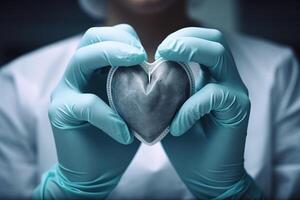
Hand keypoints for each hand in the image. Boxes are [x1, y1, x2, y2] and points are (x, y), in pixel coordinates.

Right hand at [34, 24, 145, 198]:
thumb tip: (162, 70)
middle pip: (91, 39)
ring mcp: (66, 92)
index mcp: (96, 71)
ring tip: (138, 67)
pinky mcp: (61, 113)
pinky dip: (110, 118)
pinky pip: (86, 105)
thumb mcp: (135, 106)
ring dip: (111, 57)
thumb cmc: (119, 137)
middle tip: (141, 55)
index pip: (106, 37)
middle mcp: (78, 75)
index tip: (147, 54)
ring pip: (82, 60)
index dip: (126, 38)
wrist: (96, 172)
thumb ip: (141, 86)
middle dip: (118, 41)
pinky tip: (125, 134)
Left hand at [156, 28, 262, 198]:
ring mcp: (234, 92)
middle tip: (160, 52)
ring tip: (163, 68)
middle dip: (184, 39)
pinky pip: (213, 95)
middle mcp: (226, 79)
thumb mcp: (168, 109)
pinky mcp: (237, 110)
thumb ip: (164, 89)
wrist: (206, 175)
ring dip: (189, 55)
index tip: (157, 53)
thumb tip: (146, 70)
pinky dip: (189, 108)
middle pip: (215, 39)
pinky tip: (176, 127)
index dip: (180, 38)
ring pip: (219, 55)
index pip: (204, 39)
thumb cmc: (185, 142)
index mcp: (211, 76)